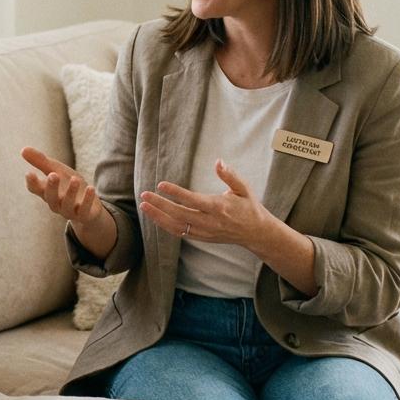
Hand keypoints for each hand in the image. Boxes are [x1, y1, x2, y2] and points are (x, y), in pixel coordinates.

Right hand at [21, 146, 102, 223]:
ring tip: (75, 180)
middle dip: (51, 187)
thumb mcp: (57, 171)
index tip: (30, 173)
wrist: (89, 207)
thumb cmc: (69, 186)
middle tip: (53, 175)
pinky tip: (91, 188)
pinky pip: (84, 210)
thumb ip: (41, 162)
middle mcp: (56, 203)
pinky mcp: (84, 215)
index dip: (32, 183)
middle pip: (50, 198)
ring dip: (70, 193)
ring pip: (67, 205)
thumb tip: (23, 149)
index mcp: (47, 192)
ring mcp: (69, 211)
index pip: (35, 189)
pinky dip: (88, 200)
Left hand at [139, 159, 271, 248]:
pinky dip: (165, 225)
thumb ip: (230, 176)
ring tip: (144, 206)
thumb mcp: (243, 189)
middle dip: (160, 205)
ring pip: (176, 226)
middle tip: (144, 195)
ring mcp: (205, 232)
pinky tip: (155, 216)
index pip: (193, 200)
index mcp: (219, 207)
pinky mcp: (202, 238)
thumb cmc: (248, 207)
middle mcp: (210, 222)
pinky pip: (180, 233)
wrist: (255, 232)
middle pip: (180, 214)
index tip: (161, 185)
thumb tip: (218, 161)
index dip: (176, 193)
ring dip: (158, 217)